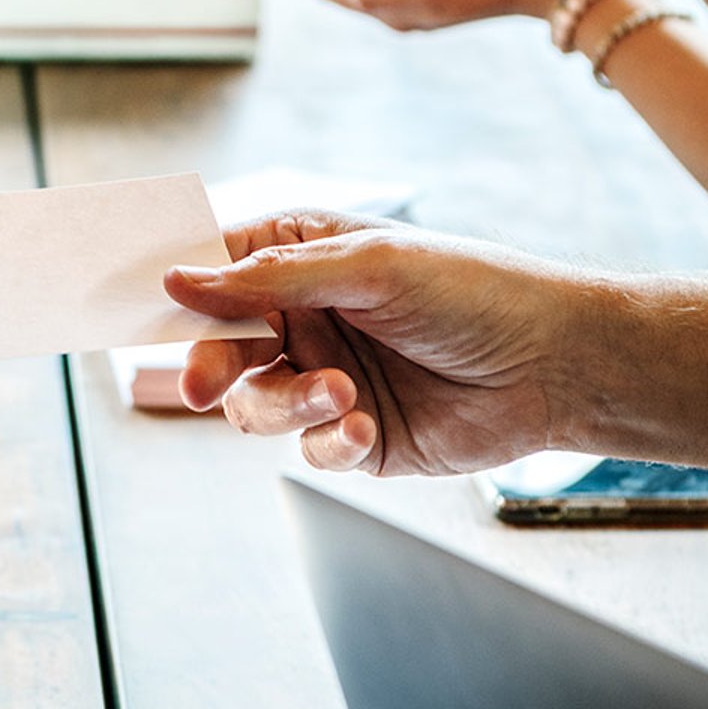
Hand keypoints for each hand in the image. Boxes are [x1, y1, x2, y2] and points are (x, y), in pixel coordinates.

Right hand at [165, 212, 583, 475]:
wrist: (557, 365)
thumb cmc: (473, 290)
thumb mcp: (367, 266)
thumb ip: (268, 279)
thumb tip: (178, 278)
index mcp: (304, 259)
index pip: (219, 269)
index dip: (181, 289)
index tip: (150, 306)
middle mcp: (307, 319)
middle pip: (220, 345)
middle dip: (210, 364)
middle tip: (200, 382)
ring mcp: (326, 379)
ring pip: (254, 404)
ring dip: (284, 404)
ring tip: (339, 396)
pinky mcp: (353, 437)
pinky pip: (306, 449)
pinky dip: (326, 442)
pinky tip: (362, 428)